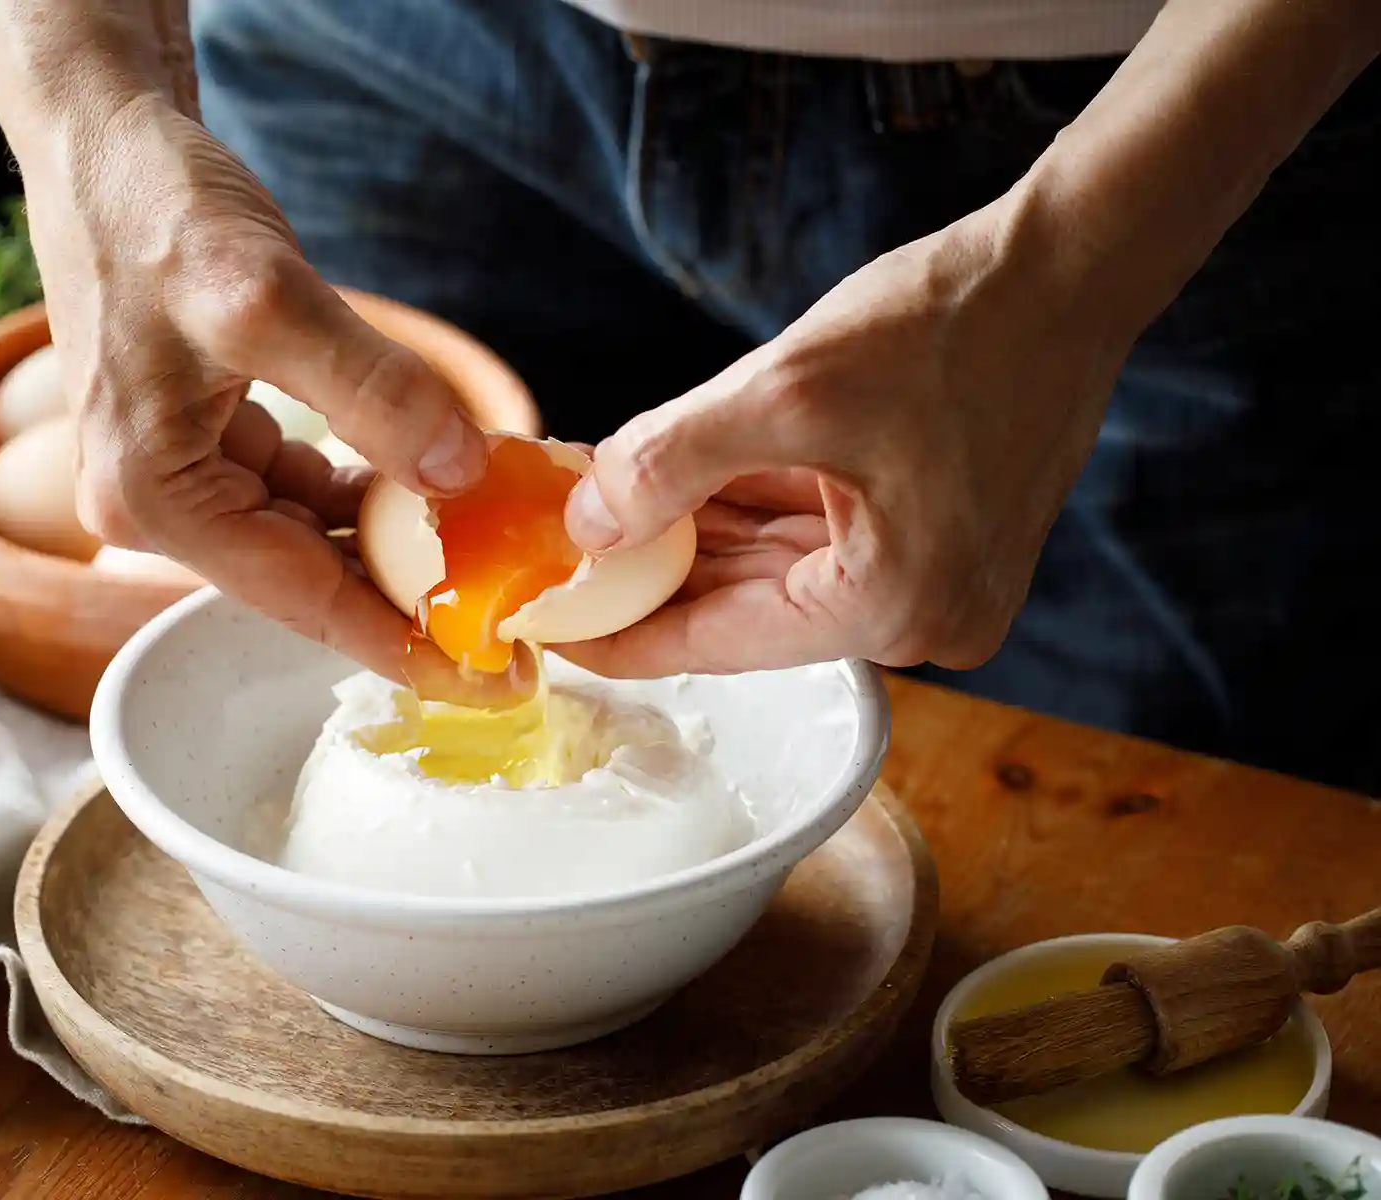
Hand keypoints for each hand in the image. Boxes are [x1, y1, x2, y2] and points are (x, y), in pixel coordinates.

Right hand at [13, 94, 489, 682]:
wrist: (102, 141)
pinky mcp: (206, 433)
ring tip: (493, 563)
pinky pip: (301, 486)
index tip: (497, 683)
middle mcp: (158, 503)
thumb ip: (369, 391)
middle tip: (516, 636)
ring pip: (310, 534)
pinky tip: (435, 487)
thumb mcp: (265, 298)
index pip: (303, 600)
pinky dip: (368, 489)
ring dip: (395, 546)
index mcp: (155, 497)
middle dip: (410, 604)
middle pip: (307, 580)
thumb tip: (463, 475)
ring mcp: (180, 470)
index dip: (406, 646)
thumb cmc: (157, 210)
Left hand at [555, 202, 1132, 676]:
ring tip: (597, 503)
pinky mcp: (936, 537)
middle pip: (745, 607)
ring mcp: (936, 581)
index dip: (621, 634)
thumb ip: (669, 463)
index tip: (545, 632)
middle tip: (554, 551)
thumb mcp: (786, 392)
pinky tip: (670, 480)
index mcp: (892, 608)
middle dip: (650, 570)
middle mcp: (922, 619)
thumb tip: (584, 524)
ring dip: (692, 533)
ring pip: (775, 568)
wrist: (1069, 267)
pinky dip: (744, 508)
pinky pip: (815, 538)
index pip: (719, 640)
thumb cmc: (951, 323)